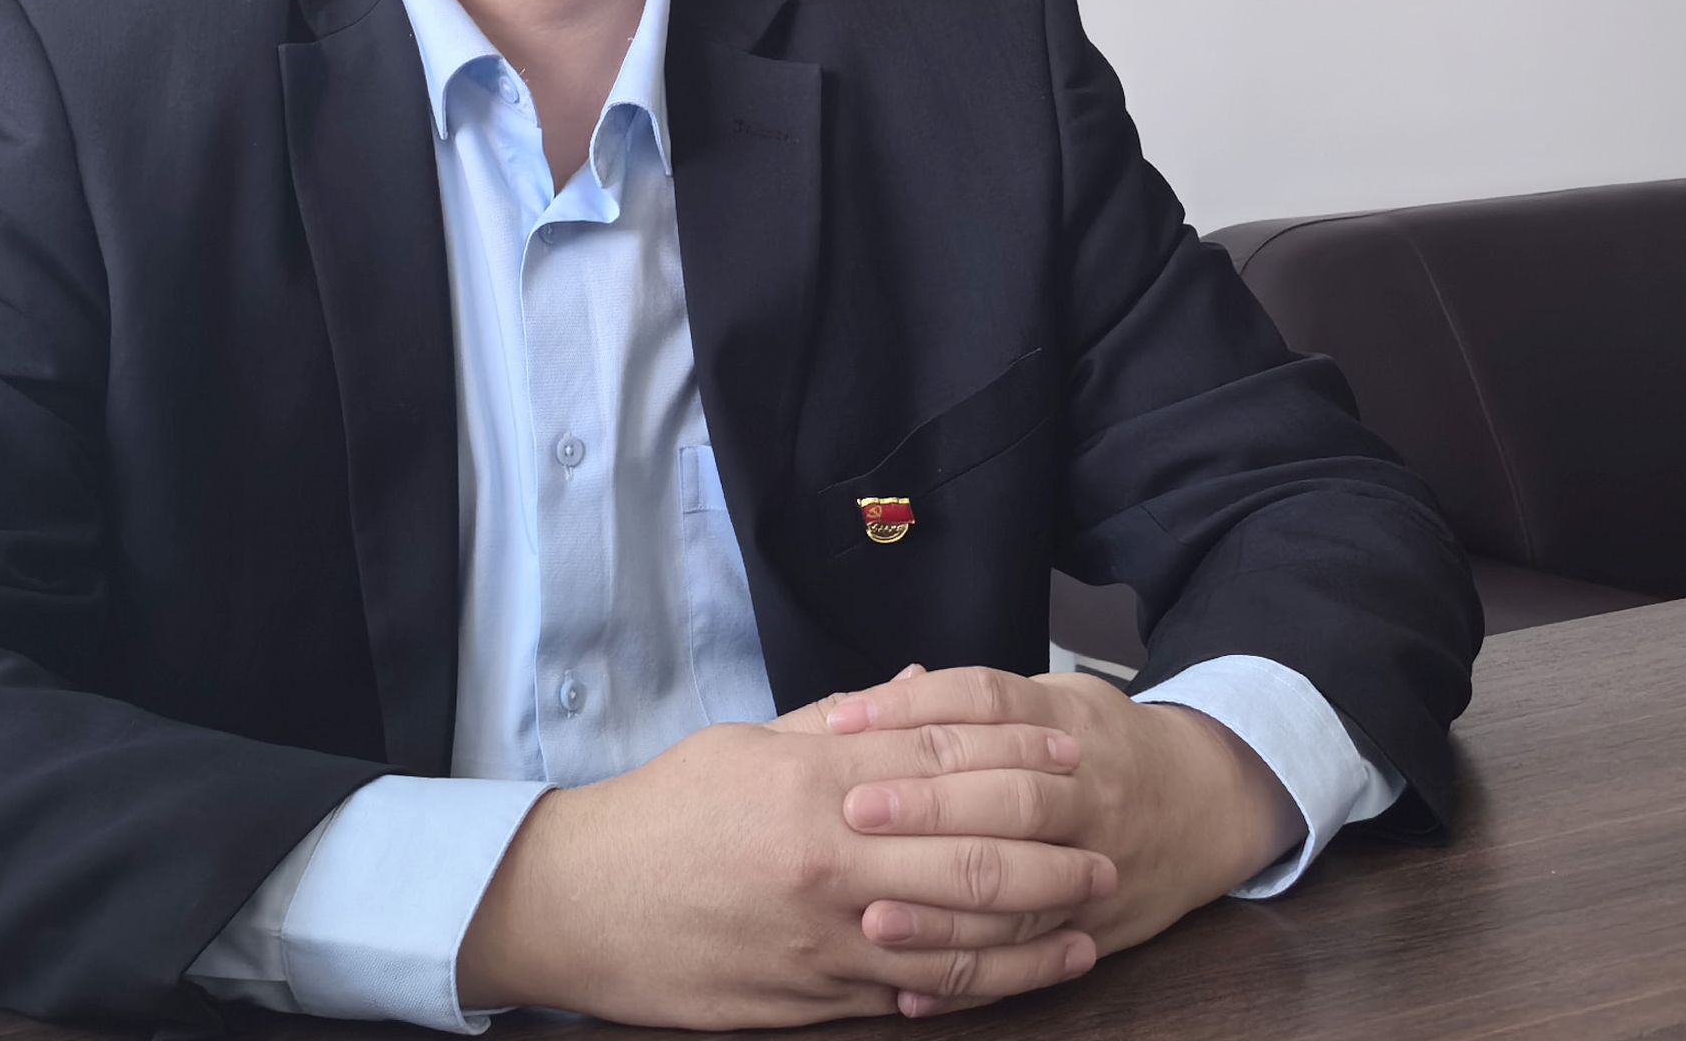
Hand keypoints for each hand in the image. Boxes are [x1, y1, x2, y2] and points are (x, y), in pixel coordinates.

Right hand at [457, 711, 1115, 1028]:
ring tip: (1091, 908)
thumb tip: (916, 691)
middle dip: (1052, 846)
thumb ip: (837, 724)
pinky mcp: (817, 994)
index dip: (1018, 759)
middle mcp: (830, 855)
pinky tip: (1031, 968)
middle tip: (1103, 842)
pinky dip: (986, 981)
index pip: (940, 761)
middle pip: (973, 849)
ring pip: (962, 930)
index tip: (1069, 757)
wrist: (582, 905)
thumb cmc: (663, 816)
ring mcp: (828, 934)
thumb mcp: (745, 746)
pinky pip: (920, 990)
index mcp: (812, 780)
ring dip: (1040, 921)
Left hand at [822, 666, 1305, 1001]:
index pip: (986, 702)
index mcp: (1067, 722)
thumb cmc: (1106, 743)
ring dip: (944, 911)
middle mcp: (1087, 790)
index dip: (913, 709)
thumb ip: (978, 701)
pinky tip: (912, 994)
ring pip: (1023, 890)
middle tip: (852, 813)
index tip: (844, 722)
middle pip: (1006, 796)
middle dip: (927, 806)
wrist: (1209, 802)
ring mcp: (1097, 862)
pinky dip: (973, 980)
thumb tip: (891, 689)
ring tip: (872, 917)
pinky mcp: (1097, 928)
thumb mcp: (1057, 698)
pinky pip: (1033, 959)